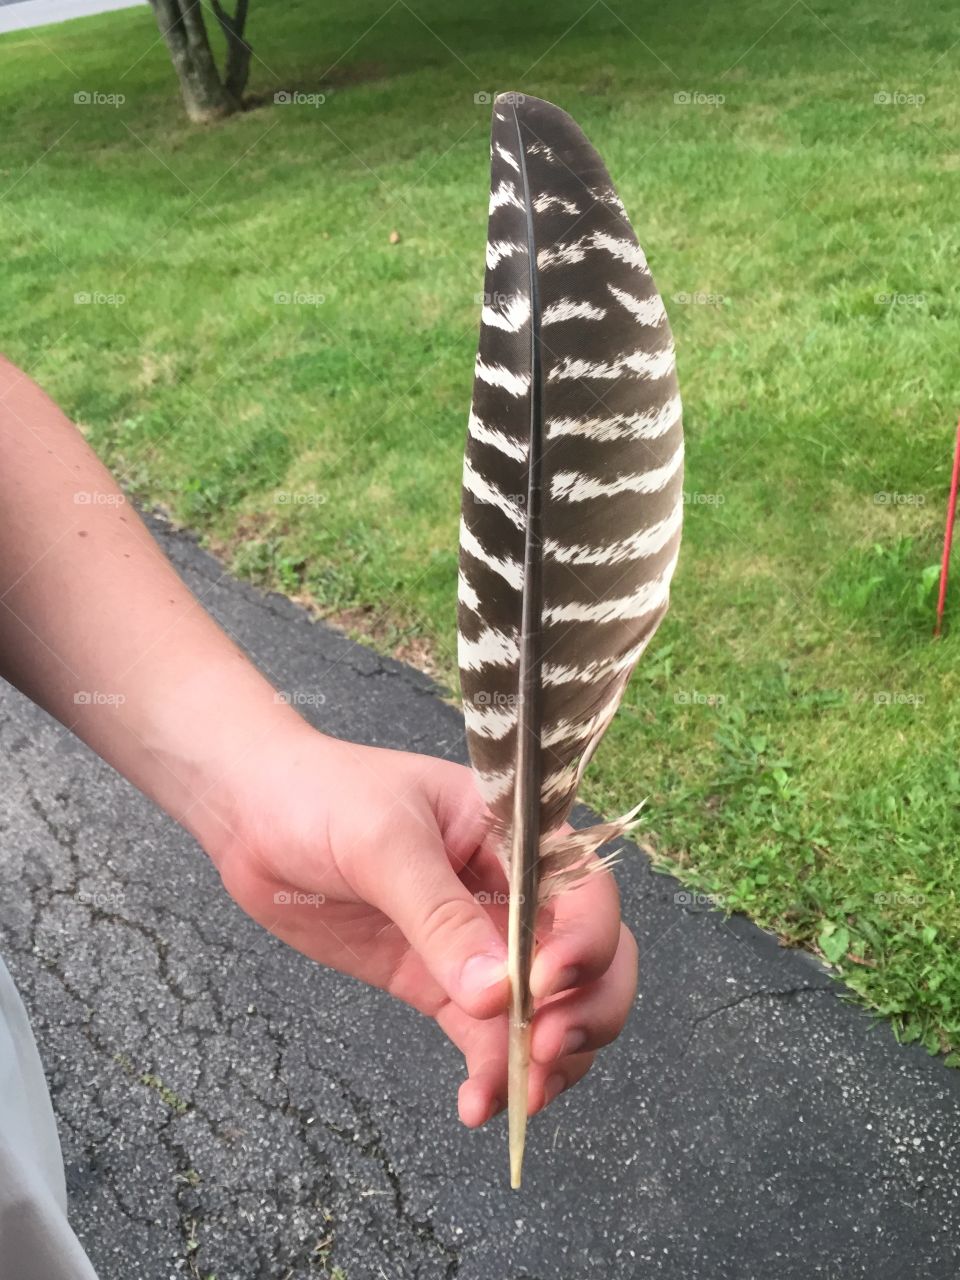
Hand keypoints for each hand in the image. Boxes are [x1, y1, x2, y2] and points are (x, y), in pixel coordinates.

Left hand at [209, 725, 638, 1125]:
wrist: (254, 817)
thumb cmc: (324, 796)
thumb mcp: (383, 842)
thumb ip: (439, 916)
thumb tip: (498, 995)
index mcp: (518, 834)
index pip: (585, 892)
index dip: (587, 943)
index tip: (546, 986)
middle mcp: (514, 891)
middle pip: (592, 959)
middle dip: (587, 1010)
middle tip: (545, 1050)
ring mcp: (480, 942)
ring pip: (551, 1010)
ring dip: (550, 1058)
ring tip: (517, 1097)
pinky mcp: (440, 983)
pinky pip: (487, 1036)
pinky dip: (495, 1074)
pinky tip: (478, 1104)